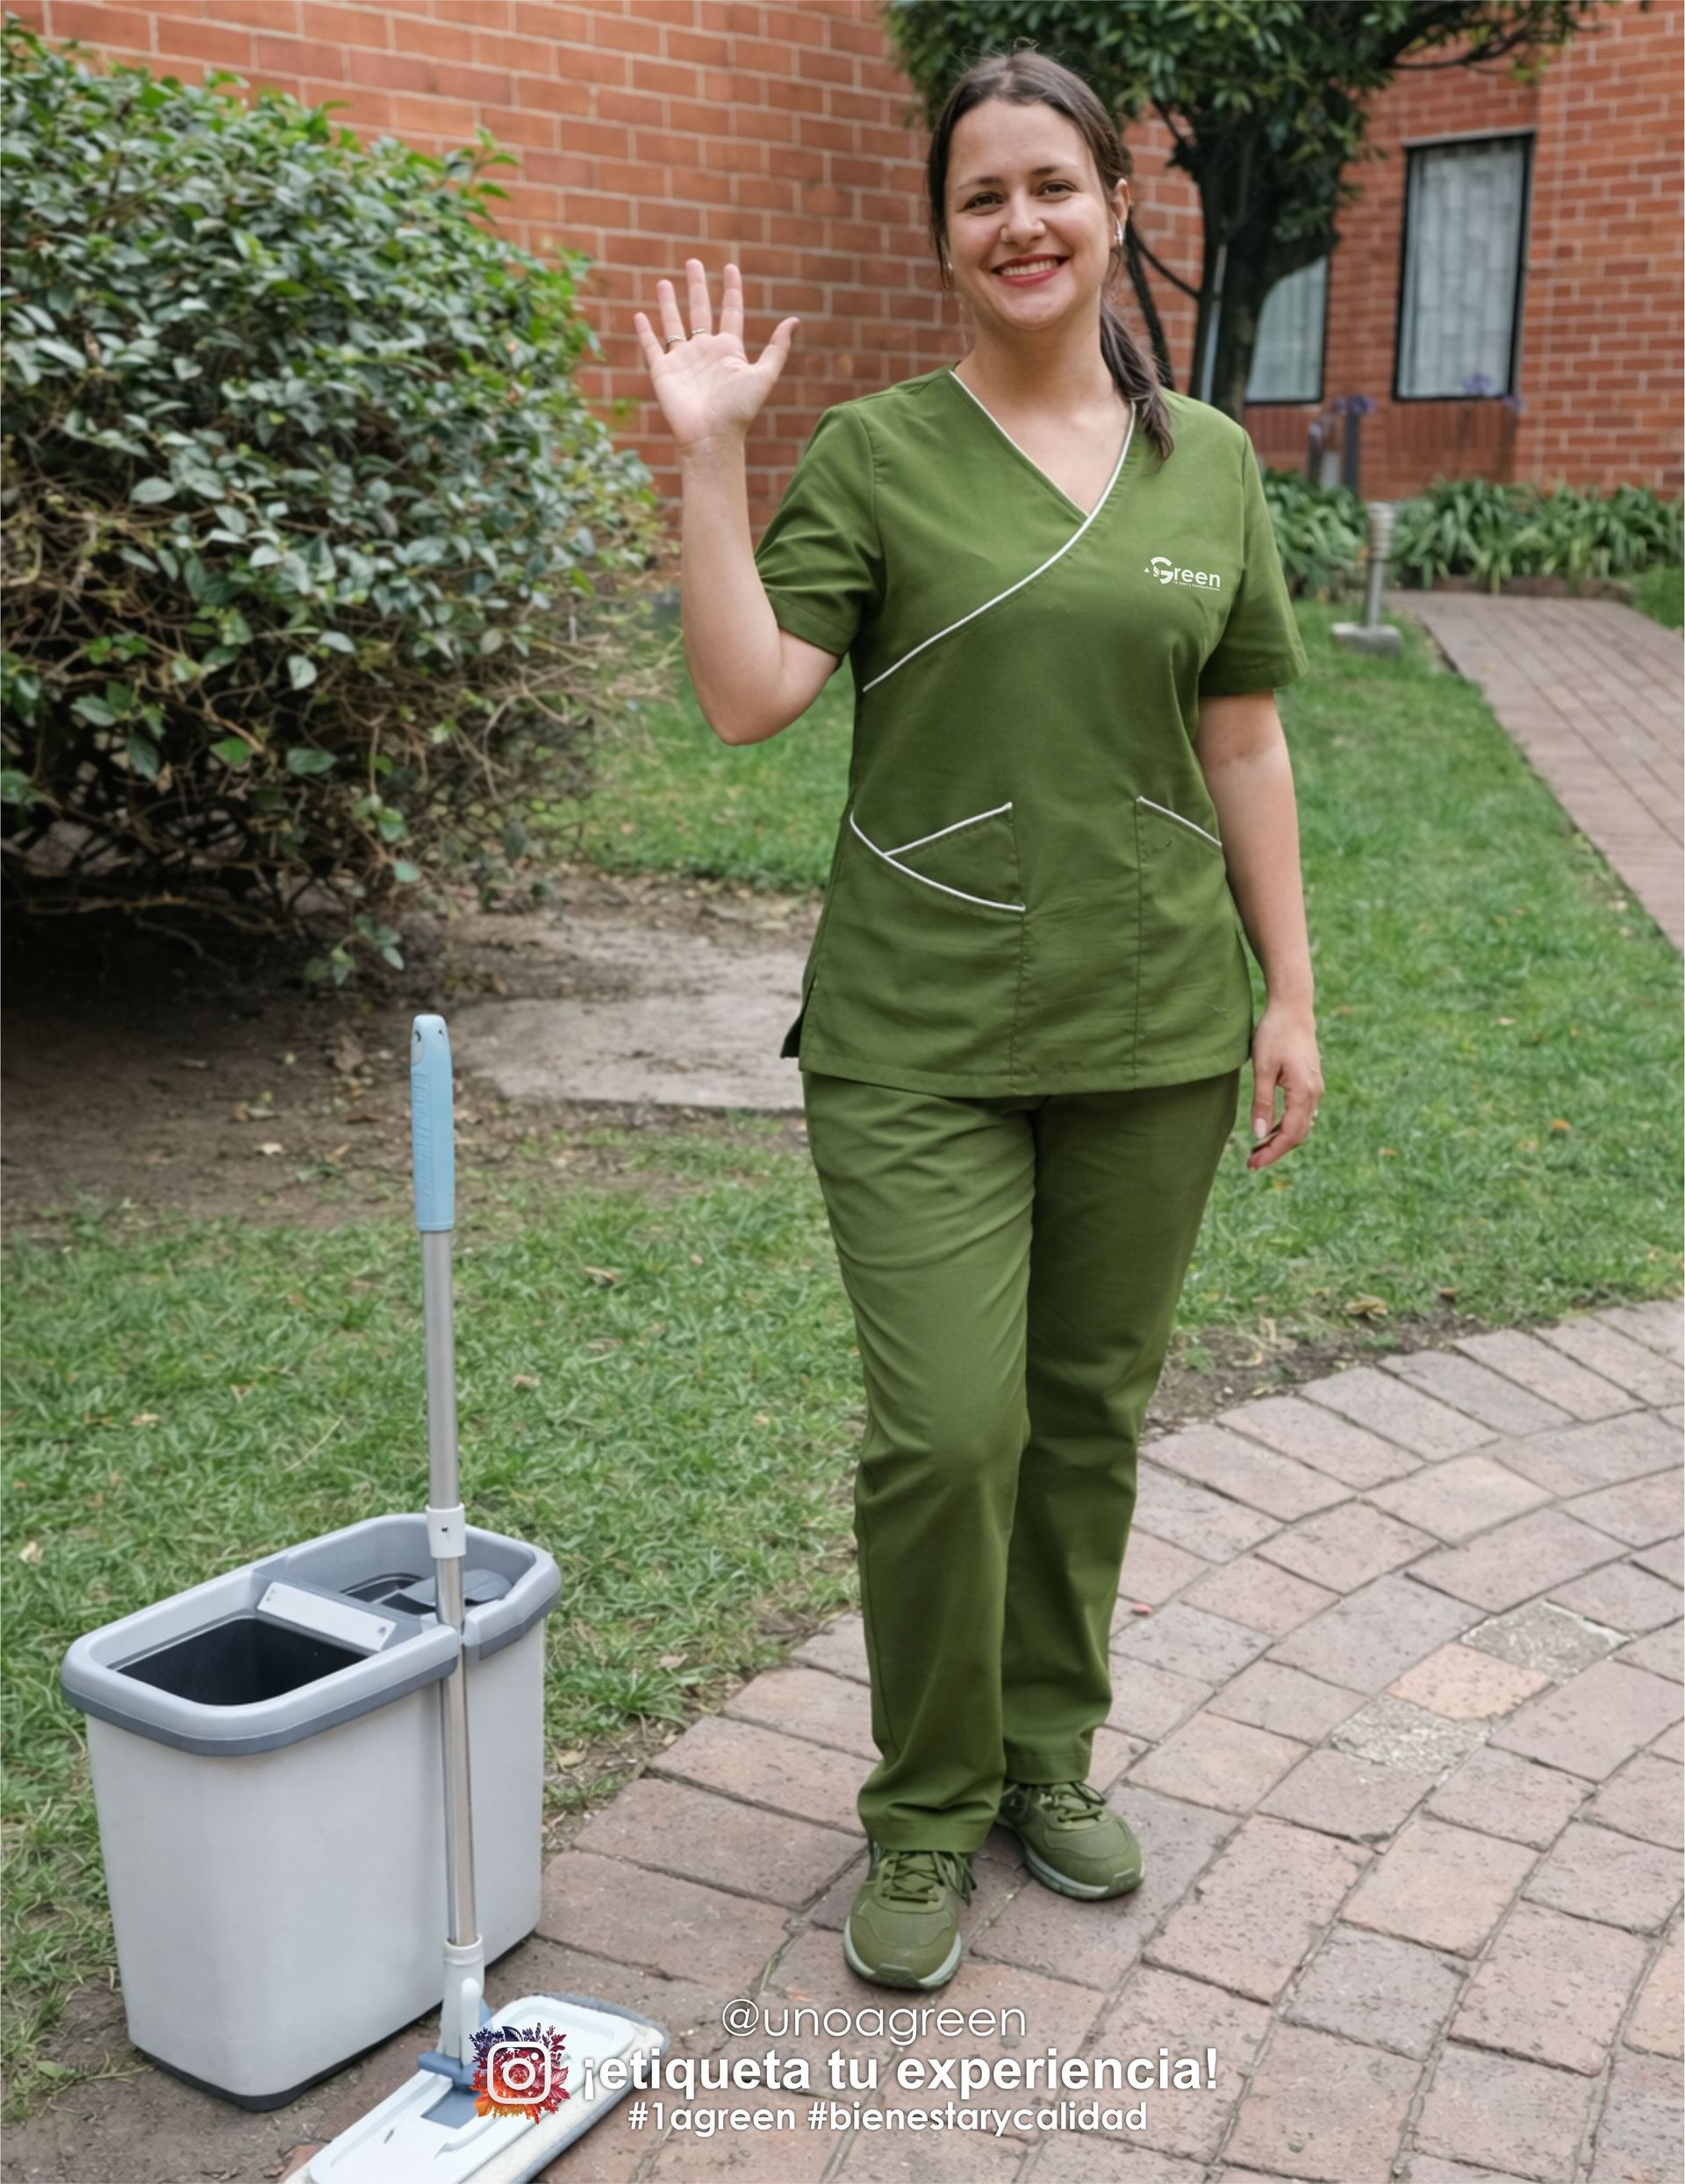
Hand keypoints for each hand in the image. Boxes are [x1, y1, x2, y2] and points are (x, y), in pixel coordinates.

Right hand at [632, 259, 798, 453]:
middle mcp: (705, 351)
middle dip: (697, 286)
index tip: (730, 267)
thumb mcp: (764, 375)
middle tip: (693, 263)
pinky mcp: (662, 371)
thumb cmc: (738, 409)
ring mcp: (682, 360)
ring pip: (673, 324)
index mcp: (728, 349)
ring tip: (663, 282)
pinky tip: (639, 315)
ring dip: (668, 303)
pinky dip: (644, 331)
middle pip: (699, 310)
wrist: (711, 436)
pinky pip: (651, 346)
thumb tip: (794, 321)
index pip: (730, 311)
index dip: (731, 289)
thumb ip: (778, 348)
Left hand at [1247, 1000, 1322, 1169]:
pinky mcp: (1309, 1083)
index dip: (1272, 1153)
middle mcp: (1313, 1094)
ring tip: (1256, 1150)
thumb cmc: (1274, 1034)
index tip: (1253, 1164)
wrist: (1292, 1008)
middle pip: (1297, 1134)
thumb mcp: (1263, 1068)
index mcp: (1304, 1093)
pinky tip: (1269, 1129)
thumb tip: (1259, 1134)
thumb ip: (1262, 1102)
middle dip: (1275, 1150)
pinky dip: (1285, 1126)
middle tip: (1251, 1163)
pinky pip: (1300, 1113)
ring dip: (1280, 1139)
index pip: (1290, 1135)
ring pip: (1300, 1125)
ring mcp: (1314, 1088)